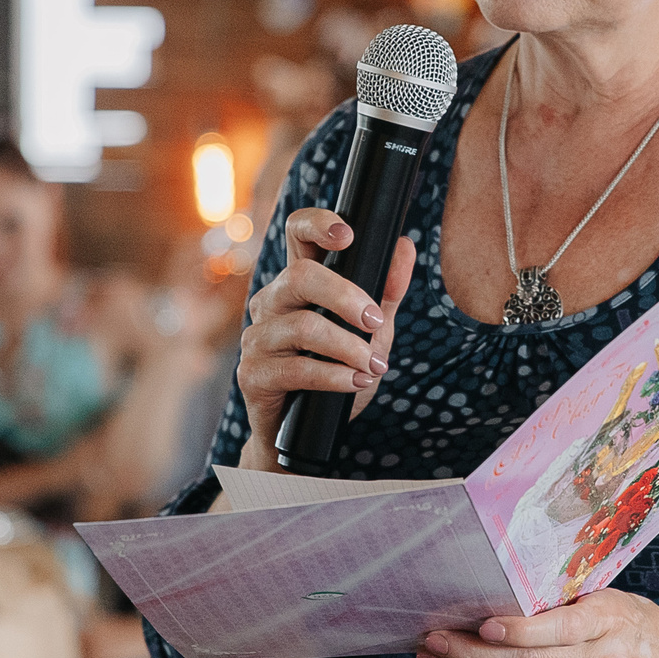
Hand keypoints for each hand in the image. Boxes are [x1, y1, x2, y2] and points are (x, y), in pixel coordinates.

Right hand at [234, 208, 415, 466]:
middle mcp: (271, 303)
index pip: (296, 233)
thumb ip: (387, 291)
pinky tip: (357, 382)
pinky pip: (297, 369)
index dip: (317, 223)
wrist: (306, 434)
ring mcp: (257, 338)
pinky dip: (335, 376)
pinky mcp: (253, 374)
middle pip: (301, 276)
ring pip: (303, 326)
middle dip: (346, 296)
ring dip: (348, 346)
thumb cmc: (336, 372)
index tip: (347, 235)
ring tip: (374, 365)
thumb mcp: (372, 331)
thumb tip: (405, 247)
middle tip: (376, 321)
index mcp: (298, 283)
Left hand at [415, 590, 658, 657]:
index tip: (481, 625)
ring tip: (434, 655)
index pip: (557, 631)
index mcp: (612, 627)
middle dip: (472, 655)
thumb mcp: (611, 597)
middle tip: (433, 639)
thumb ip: (567, 600)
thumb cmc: (637, 622)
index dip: (516, 632)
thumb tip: (504, 591)